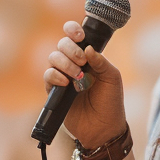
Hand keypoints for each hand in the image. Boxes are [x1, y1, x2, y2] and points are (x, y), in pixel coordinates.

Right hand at [43, 20, 126, 147]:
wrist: (103, 129)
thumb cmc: (111, 102)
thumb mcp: (112, 79)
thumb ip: (101, 62)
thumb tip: (87, 47)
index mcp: (89, 57)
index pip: (76, 37)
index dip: (73, 31)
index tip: (79, 36)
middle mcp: (74, 64)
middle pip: (62, 44)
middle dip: (70, 48)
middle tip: (82, 61)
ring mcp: (63, 76)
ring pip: (53, 58)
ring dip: (64, 63)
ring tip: (77, 75)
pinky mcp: (54, 91)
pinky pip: (48, 75)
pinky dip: (55, 75)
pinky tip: (66, 83)